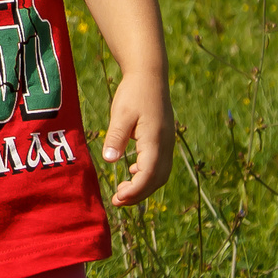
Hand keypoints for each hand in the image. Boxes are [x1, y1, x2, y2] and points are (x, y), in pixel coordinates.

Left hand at [100, 72, 174, 206]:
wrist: (150, 76)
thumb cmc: (133, 93)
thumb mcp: (120, 113)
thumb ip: (116, 137)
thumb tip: (110, 160)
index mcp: (155, 139)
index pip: (149, 174)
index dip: (135, 190)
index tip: (118, 198)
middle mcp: (166, 144)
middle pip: (157, 179)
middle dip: (139, 193)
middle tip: (117, 201)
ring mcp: (167, 142)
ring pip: (161, 173)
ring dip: (144, 186)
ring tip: (123, 191)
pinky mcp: (164, 139)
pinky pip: (161, 164)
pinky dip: (149, 174)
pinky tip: (132, 172)